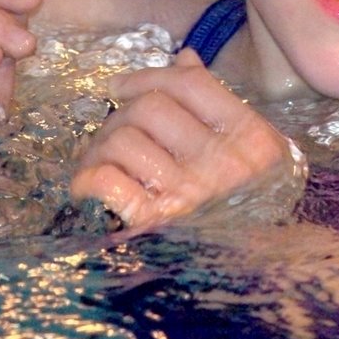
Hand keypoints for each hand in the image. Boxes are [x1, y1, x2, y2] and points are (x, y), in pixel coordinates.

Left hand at [69, 49, 305, 230]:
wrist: (247, 280)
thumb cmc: (244, 209)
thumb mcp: (247, 154)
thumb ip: (216, 104)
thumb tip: (185, 58)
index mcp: (250, 140)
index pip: (189, 83)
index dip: (148, 77)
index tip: (121, 86)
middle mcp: (222, 165)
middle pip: (149, 107)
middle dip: (122, 114)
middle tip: (117, 135)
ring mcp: (187, 195)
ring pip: (121, 137)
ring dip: (102, 149)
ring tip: (106, 165)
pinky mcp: (152, 224)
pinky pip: (103, 178)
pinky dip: (88, 179)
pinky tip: (90, 187)